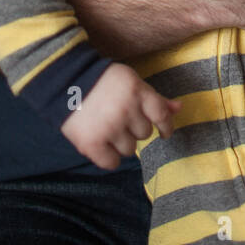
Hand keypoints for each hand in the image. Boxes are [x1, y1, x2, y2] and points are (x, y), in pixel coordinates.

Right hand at [59, 61, 180, 169]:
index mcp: (137, 91)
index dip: (166, 126)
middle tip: (119, 118)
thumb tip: (179, 108)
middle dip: (134, 128)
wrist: (64, 82)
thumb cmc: (102, 81)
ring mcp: (109, 128)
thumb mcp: (131, 81)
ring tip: (107, 128)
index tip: (164, 132)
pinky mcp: (92, 143)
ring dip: (121, 142)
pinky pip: (112, 163)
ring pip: (130, 150)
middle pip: (145, 134)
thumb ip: (155, 97)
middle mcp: (126, 110)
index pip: (162, 115)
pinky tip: (102, 145)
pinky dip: (108, 157)